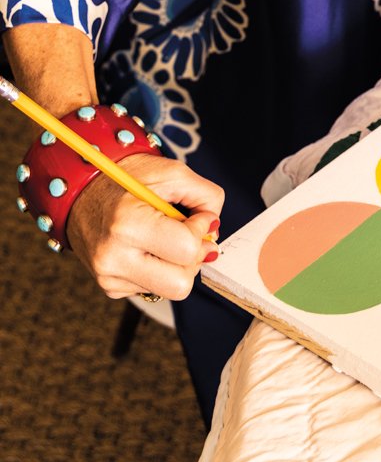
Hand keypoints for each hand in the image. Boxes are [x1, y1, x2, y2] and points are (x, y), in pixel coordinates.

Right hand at [66, 152, 224, 300]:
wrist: (84, 190)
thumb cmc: (128, 178)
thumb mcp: (173, 173)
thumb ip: (206, 197)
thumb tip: (215, 230)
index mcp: (126, 225)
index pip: (187, 249)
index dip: (203, 230)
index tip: (199, 216)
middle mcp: (113, 258)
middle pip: (181, 284)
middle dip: (194, 257)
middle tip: (189, 234)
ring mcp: (109, 277)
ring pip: (171, 289)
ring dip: (179, 264)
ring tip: (165, 236)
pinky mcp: (110, 287)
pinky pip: (154, 288)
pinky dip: (161, 268)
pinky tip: (148, 246)